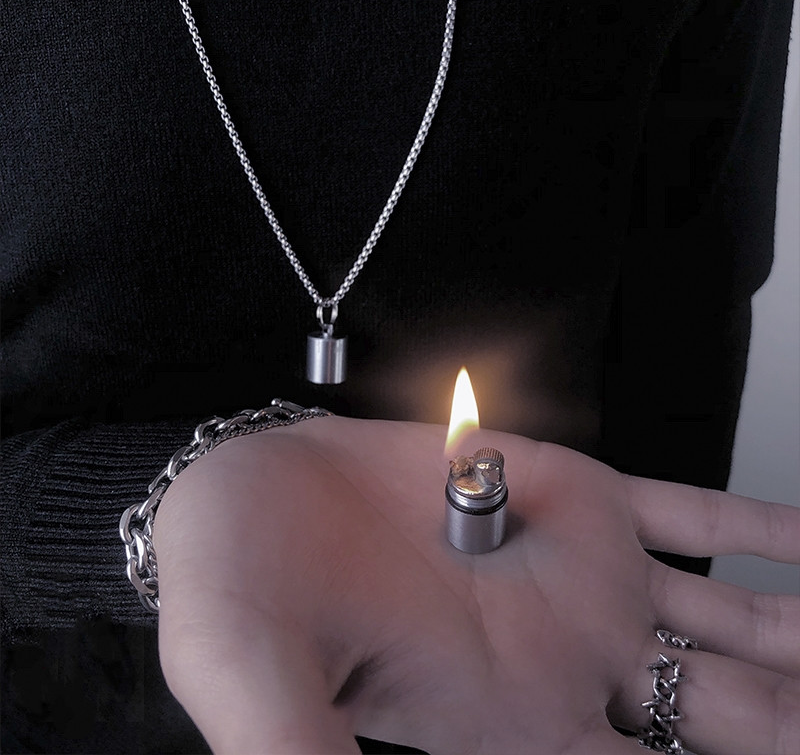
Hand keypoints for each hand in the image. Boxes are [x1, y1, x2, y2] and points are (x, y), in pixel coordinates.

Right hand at [153, 416, 799, 753]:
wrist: (246, 489)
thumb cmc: (234, 591)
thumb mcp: (255, 684)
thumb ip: (299, 754)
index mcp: (506, 725)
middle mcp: (558, 655)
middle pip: (720, 720)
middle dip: (793, 722)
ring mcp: (571, 568)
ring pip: (721, 619)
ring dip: (799, 637)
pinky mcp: (565, 489)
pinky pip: (685, 512)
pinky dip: (754, 526)